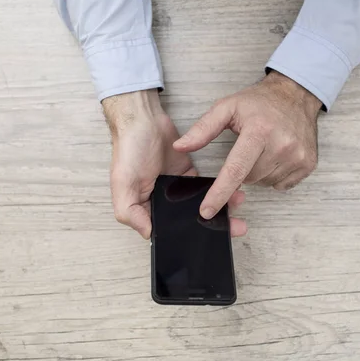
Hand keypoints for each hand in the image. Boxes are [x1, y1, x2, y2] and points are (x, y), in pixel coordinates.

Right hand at [104, 89, 247, 238]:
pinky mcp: (189, 175)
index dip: (186, 237)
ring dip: (219, 208)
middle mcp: (161, 202)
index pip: (167, 230)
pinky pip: (206, 187)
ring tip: (237, 208)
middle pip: (188, 220)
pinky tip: (233, 192)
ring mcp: (177, 189)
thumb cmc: (128, 151)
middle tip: (235, 228)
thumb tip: (148, 234)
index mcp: (145, 209)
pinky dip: (220, 190)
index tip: (208, 240)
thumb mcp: (122, 183)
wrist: (143, 120)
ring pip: (200, 205)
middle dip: (210, 226)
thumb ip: (130, 212)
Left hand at [173, 71, 321, 219]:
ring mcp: (298, 156)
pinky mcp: (308, 164)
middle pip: (248, 178)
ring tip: (262, 149)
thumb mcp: (227, 107)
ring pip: (264, 183)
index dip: (219, 193)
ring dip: (258, 172)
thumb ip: (202, 129)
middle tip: (247, 149)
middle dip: (241, 170)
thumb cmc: (259, 102)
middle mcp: (281, 144)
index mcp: (259, 130)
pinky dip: (274, 175)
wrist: (295, 94)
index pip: (236, 170)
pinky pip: (281, 184)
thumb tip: (180, 146)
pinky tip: (276, 155)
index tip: (207, 211)